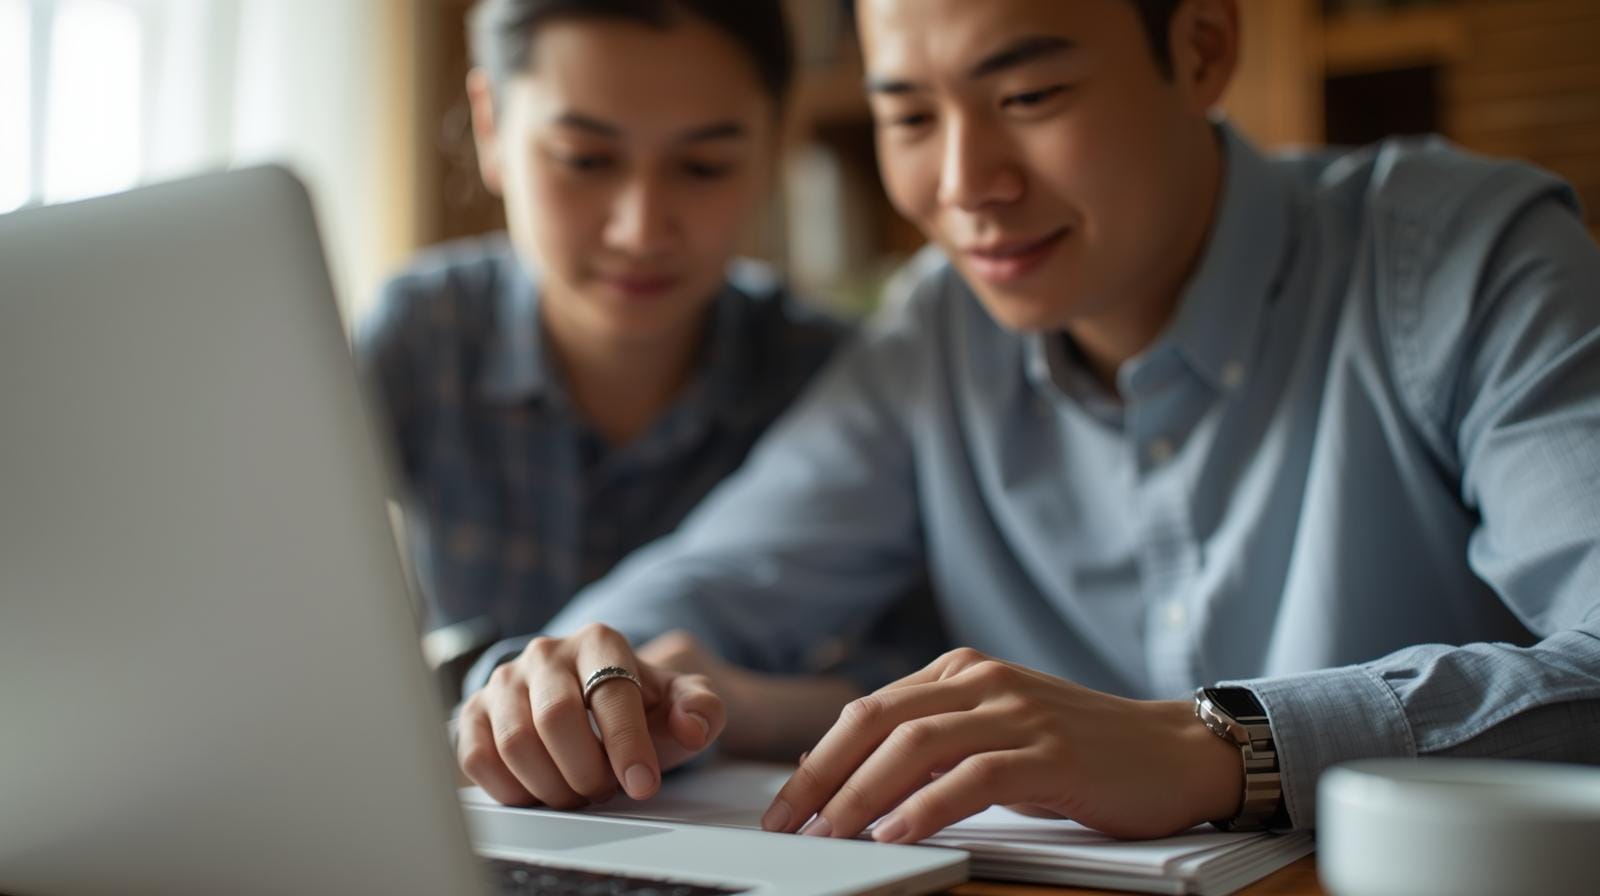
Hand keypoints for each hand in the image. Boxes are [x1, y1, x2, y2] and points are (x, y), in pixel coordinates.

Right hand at [456, 623, 724, 807]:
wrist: (592, 703)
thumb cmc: (639, 707)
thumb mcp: (680, 703)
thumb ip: (702, 709)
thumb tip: (692, 726)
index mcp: (599, 641)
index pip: (610, 694)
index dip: (627, 746)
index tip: (643, 785)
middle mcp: (546, 652)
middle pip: (555, 718)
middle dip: (586, 769)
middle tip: (605, 789)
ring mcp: (504, 680)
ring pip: (515, 743)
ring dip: (552, 785)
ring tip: (577, 791)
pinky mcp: (474, 712)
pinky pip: (478, 759)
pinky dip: (512, 789)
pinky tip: (540, 791)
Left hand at [759, 647, 1241, 841]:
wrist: (1173, 752)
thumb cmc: (1079, 753)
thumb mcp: (996, 734)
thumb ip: (937, 746)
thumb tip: (859, 790)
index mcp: (959, 671)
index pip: (866, 712)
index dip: (817, 760)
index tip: (782, 808)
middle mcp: (980, 680)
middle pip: (876, 722)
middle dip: (821, 777)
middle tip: (786, 825)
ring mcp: (1016, 712)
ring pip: (915, 746)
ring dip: (861, 796)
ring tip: (829, 836)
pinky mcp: (1049, 752)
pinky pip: (972, 777)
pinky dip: (926, 806)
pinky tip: (897, 834)